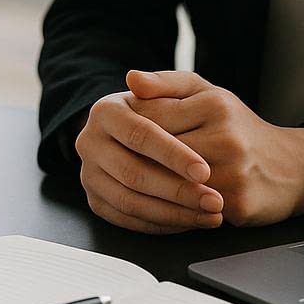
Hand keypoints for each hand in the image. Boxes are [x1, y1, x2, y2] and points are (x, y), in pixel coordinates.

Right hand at [76, 84, 224, 233]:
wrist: (148, 137)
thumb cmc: (172, 112)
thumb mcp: (177, 90)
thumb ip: (162, 82)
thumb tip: (134, 78)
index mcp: (105, 112)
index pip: (140, 134)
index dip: (173, 155)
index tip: (205, 171)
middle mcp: (89, 142)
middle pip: (133, 173)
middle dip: (177, 191)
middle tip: (214, 200)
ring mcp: (89, 174)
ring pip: (129, 202)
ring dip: (173, 213)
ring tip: (210, 216)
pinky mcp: (96, 200)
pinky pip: (126, 220)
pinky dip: (161, 225)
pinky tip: (191, 222)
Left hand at [116, 70, 303, 228]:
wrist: (291, 168)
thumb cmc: (238, 127)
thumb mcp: (207, 94)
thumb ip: (167, 84)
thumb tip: (130, 79)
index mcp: (214, 104)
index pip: (151, 117)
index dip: (128, 130)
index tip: (115, 137)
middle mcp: (226, 136)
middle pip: (157, 154)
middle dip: (132, 161)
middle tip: (113, 166)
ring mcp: (234, 172)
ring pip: (170, 185)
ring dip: (147, 190)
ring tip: (129, 188)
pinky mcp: (238, 204)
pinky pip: (190, 211)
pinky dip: (170, 212)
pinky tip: (156, 209)